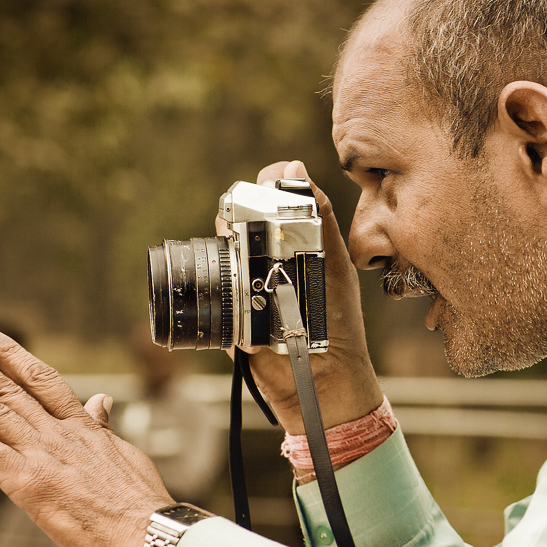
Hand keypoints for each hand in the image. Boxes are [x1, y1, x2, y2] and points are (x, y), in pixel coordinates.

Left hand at [0, 325, 173, 546]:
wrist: (149, 535)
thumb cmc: (143, 504)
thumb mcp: (127, 456)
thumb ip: (105, 429)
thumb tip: (101, 401)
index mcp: (83, 427)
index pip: (42, 379)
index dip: (13, 353)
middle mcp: (58, 434)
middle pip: (9, 385)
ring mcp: (41, 455)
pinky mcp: (26, 483)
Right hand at [220, 160, 382, 434]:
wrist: (323, 379)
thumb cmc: (338, 322)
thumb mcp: (332, 263)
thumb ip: (320, 216)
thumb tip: (295, 167)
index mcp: (297, 241)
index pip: (273, 197)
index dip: (266, 185)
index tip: (266, 185)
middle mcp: (270, 257)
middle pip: (241, 215)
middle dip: (240, 209)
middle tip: (250, 219)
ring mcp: (246, 283)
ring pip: (221, 245)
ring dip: (226, 239)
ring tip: (241, 246)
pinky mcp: (227, 310)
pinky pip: (208, 286)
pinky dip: (210, 278)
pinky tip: (228, 277)